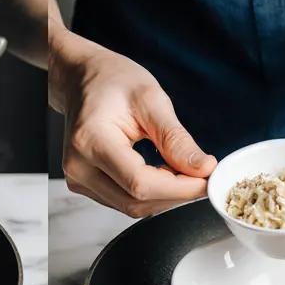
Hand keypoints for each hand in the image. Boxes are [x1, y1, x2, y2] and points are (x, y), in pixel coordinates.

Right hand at [51, 33, 215, 216]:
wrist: (82, 77)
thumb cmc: (112, 80)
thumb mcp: (151, 100)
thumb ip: (176, 139)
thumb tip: (203, 169)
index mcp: (90, 140)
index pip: (140, 183)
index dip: (179, 188)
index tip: (207, 179)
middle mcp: (77, 166)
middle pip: (136, 201)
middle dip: (176, 193)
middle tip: (201, 174)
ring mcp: (77, 178)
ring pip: (131, 206)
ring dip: (164, 195)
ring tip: (180, 169)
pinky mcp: (83, 184)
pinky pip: (122, 201)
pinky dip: (149, 193)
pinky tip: (160, 173)